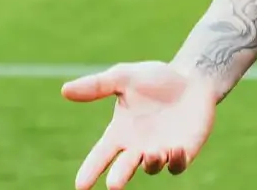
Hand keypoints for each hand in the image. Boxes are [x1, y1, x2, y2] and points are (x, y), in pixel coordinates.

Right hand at [62, 61, 218, 188]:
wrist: (191, 78)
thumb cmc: (154, 79)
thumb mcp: (124, 77)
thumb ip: (97, 85)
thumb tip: (64, 90)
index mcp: (119, 133)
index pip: (100, 156)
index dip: (90, 171)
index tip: (81, 185)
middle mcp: (137, 147)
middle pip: (124, 169)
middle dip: (119, 177)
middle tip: (114, 185)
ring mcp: (161, 151)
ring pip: (151, 167)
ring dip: (150, 163)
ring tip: (152, 153)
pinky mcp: (184, 152)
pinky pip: (177, 165)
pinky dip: (175, 161)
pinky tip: (174, 150)